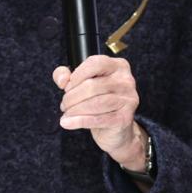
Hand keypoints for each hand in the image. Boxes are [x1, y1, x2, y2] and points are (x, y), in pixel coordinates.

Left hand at [53, 55, 146, 169]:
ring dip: (74, 109)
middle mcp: (126, 80)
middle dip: (71, 97)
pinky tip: (67, 122)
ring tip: (67, 113)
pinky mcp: (125, 118)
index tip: (67, 87)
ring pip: (95, 103)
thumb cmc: (97, 100)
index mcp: (118, 66)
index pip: (94, 64)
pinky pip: (98, 119)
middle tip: (64, 104)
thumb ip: (64, 75)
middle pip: (91, 86)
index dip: (76, 76)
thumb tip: (62, 80)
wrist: (114, 128)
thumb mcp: (79, 83)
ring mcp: (128, 99)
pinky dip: (79, 121)